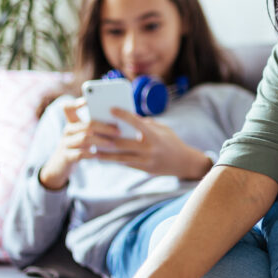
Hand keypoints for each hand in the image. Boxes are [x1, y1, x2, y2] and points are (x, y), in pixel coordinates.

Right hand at [39, 99, 124, 189]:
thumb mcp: (85, 135)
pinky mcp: (66, 157)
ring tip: (112, 144)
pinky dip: (91, 154)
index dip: (76, 103)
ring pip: (84, 138)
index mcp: (72, 122)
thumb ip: (96, 127)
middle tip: (118, 131)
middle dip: (104, 127)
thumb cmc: (80, 147)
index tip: (88, 101)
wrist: (60, 166)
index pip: (68, 107)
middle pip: (86, 124)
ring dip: (100, 140)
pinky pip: (80, 154)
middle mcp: (68, 131)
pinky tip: (100, 155)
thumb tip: (120, 121)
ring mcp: (65, 143)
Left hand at [94, 109, 211, 179]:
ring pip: (121, 157)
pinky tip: (104, 157)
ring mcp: (147, 161)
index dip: (123, 115)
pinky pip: (126, 164)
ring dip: (105, 154)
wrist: (184, 163)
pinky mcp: (145, 169)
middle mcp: (150, 149)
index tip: (111, 109)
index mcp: (155, 135)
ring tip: (93, 150)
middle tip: (92, 132)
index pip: (136, 122)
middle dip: (106, 137)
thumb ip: (146, 124)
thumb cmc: (172, 142)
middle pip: (122, 143)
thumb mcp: (162, 129)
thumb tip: (127, 118)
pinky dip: (115, 160)